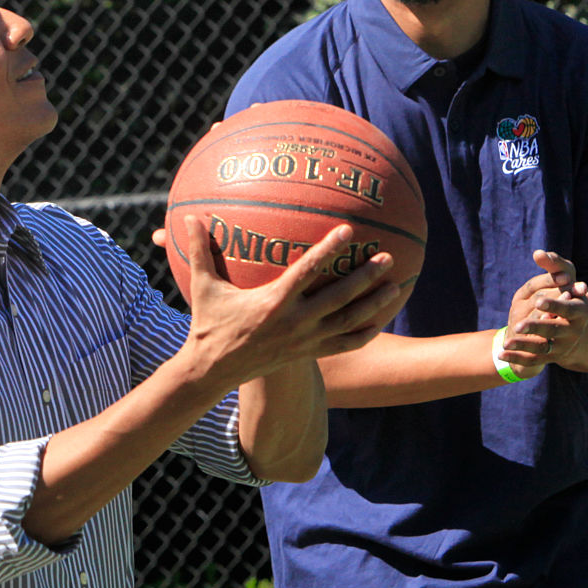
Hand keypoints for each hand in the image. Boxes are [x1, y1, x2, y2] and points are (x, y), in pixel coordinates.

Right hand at [180, 215, 399, 383]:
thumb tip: (191, 217)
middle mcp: (294, 323)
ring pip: (348, 322)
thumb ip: (200, 251)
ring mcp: (304, 342)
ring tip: (396, 285)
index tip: (348, 231)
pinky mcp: (308, 354)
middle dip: (366, 278)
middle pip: (339, 298)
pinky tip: (382, 319)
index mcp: (273, 303)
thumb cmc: (208, 324)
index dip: (328, 250)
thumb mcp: (203, 287)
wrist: (213, 370)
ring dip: (374, 304)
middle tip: (387, 257)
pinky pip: (345, 344)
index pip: (308, 272)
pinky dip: (366, 332)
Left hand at [499, 250, 587, 376]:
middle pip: (554, 329)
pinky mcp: (550, 358)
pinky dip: (516, 359)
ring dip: (523, 344)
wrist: (572, 330)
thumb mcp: (563, 281)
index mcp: (580, 311)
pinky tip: (500, 355)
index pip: (568, 309)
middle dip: (536, 327)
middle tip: (519, 325)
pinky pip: (532, 361)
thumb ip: (554, 266)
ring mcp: (562, 346)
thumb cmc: (564, 298)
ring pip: (542, 347)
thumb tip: (539, 253)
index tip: (538, 301)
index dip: (554, 305)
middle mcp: (574, 330)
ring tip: (506, 341)